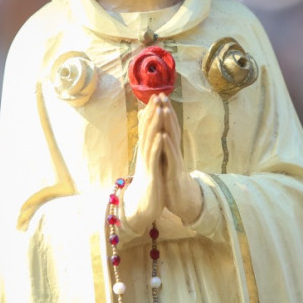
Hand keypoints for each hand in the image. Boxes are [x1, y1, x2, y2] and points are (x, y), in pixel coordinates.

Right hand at [123, 94, 165, 231]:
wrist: (140, 207)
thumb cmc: (148, 185)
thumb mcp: (149, 165)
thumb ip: (149, 150)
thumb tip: (151, 136)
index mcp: (145, 151)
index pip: (148, 128)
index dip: (152, 112)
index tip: (157, 96)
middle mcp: (144, 154)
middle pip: (147, 130)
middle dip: (153, 112)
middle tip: (157, 95)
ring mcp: (146, 163)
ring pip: (150, 140)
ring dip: (154, 124)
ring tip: (159, 109)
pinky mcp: (151, 174)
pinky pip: (154, 157)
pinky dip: (157, 145)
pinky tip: (161, 135)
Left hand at [156, 95, 203, 224]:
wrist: (184, 202)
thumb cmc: (173, 181)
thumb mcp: (166, 162)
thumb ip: (163, 148)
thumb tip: (158, 133)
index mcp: (171, 149)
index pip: (168, 127)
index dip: (164, 111)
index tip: (158, 95)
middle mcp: (175, 152)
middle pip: (172, 128)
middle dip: (166, 111)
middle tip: (162, 94)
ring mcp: (176, 161)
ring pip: (173, 140)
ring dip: (169, 124)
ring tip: (164, 109)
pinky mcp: (175, 173)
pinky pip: (171, 157)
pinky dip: (167, 146)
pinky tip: (163, 135)